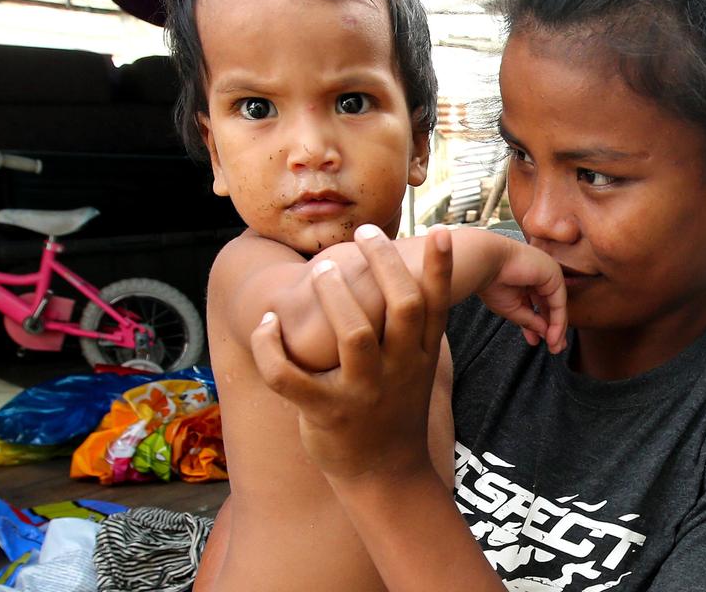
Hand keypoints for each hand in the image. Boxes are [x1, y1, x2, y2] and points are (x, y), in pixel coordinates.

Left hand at [251, 227, 452, 481]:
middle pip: (401, 306)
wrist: (385, 474)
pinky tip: (266, 323)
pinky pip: (290, 377)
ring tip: (321, 270)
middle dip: (382, 263)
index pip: (435, 304)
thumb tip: (409, 271)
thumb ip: (414, 326)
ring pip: (353, 333)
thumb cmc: (394, 407)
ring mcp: (363, 392)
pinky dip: (271, 346)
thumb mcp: (416, 366)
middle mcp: (398, 369)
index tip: (437, 231)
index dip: (439, 268)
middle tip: (363, 232)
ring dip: (334, 294)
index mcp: (420, 355)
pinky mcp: (325, 413)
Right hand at [478, 236, 566, 352]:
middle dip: (553, 329)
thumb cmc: (492, 283)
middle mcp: (540, 276)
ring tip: (555, 347)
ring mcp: (549, 274)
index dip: (538, 326)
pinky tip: (553, 337)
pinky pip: (558, 303)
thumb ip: (530, 320)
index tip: (535, 342)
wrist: (485, 262)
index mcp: (526, 280)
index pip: (536, 305)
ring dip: (557, 328)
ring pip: (556, 306)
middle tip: (555, 348)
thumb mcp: (512, 308)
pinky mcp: (554, 275)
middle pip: (550, 306)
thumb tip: (545, 334)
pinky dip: (558, 322)